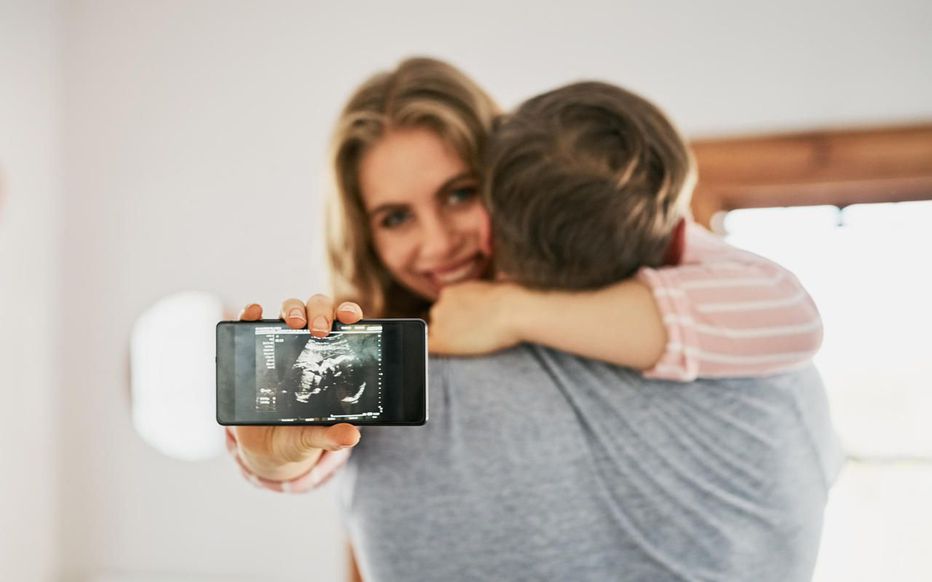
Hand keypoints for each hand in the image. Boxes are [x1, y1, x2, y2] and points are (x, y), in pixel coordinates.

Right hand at [234, 295, 363, 480]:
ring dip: (292, 309)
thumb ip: (332, 437)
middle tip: (319, 330)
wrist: (265, 447)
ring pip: (289, 310)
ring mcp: (280, 344)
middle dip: (320, 312)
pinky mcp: (254, 349)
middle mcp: (308, 343)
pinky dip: (251, 313)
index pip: (345, 325)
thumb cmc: (299, 434)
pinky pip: (251, 324)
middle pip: (317, 310)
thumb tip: (352, 438)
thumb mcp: (315, 437)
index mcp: (332, 358)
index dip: (349, 313)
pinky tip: (255, 312)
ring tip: (294, 323)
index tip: (352, 317)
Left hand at [428, 281, 521, 355]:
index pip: (445, 308)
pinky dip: (431, 352)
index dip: (457, 318)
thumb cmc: (512, 298)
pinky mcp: (441, 341)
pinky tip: (446, 353)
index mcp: (450, 292)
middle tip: (470, 335)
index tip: (469, 324)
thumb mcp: (500, 282)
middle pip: (438, 321)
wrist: (512, 312)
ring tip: (468, 343)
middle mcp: (439, 305)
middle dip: (451, 328)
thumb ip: (492, 283)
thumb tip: (502, 276)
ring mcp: (438, 323)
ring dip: (448, 340)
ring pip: (435, 335)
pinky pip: (427, 348)